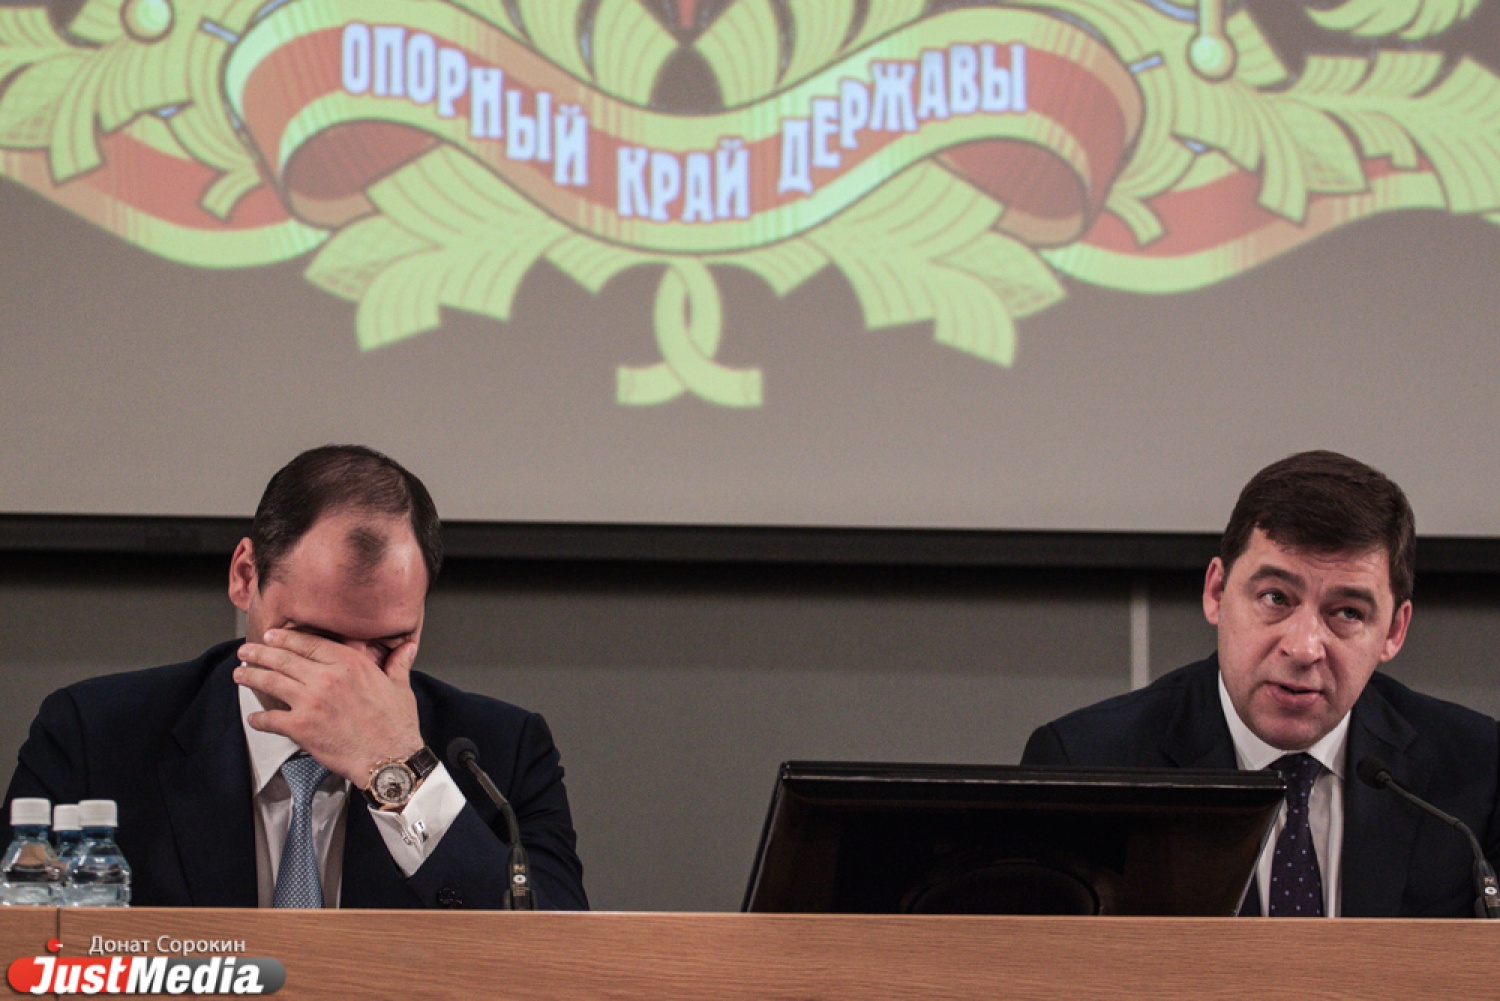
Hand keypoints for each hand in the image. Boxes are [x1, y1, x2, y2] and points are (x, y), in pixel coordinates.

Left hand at [234, 628, 423, 784]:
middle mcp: (327, 678)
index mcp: (350, 664)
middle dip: (259, 653)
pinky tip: (254, 718)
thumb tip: (407, 647)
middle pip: (284, 659)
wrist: (390, 758)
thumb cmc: (396, 725)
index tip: (271, 636)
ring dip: (251, 676)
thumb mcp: (400, 686)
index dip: (285, 638)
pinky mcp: (301, 727)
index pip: (309, 643)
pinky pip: (270, 719)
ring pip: (271, 682)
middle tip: (245, 651)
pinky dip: (258, 718)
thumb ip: (397, 663)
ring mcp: (311, 702)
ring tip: (239, 674)